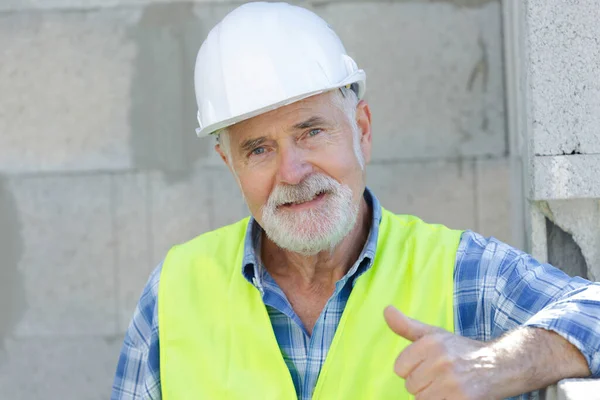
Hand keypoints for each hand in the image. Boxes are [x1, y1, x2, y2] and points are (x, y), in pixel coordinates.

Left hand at [384, 305, 499, 399]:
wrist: (500, 365)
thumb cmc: (461, 351)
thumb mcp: (434, 335)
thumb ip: (406, 326)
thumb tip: (386, 310)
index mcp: (431, 343)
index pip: (400, 368)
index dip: (413, 369)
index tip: (429, 365)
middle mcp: (441, 360)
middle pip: (410, 386)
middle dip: (424, 384)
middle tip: (442, 377)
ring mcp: (452, 382)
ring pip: (421, 399)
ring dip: (433, 397)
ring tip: (448, 387)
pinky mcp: (462, 399)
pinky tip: (454, 395)